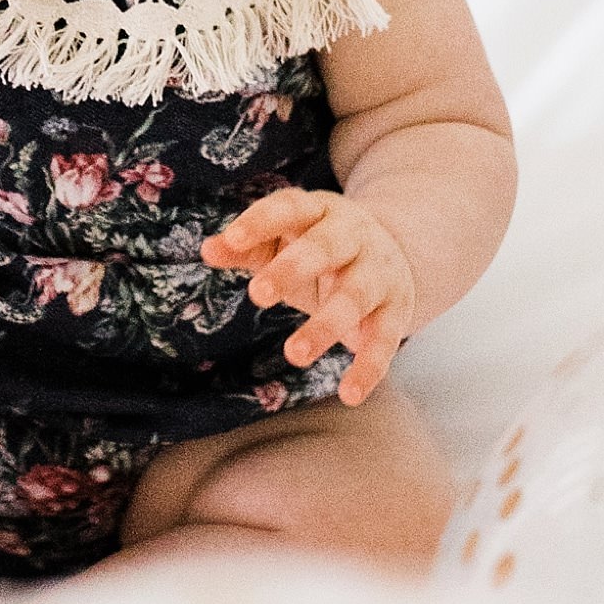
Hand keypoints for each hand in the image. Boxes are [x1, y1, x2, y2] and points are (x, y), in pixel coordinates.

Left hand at [201, 188, 416, 405]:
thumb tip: (207, 250)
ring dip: (326, 325)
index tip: (233, 240)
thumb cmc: (318, 249)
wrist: (395, 250)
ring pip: (355, 296)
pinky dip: (369, 368)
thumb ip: (246, 247)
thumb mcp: (284, 242)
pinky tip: (349, 396)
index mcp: (318, 211)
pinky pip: (386, 339)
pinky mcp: (397, 308)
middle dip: (292, 269)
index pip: (289, 208)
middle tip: (257, 295)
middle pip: (324, 248)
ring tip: (294, 355)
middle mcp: (353, 235)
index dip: (261, 222)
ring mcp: (379, 271)